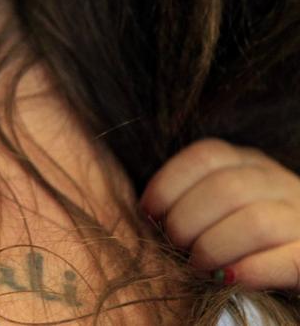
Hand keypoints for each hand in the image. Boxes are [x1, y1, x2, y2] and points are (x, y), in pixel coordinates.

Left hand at [141, 138, 299, 290]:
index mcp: (249, 164)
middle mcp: (279, 183)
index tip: (149, 213)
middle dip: (187, 220)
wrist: (294, 254)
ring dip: (215, 247)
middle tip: (175, 245)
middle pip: (226, 188)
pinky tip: (228, 278)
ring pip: (256, 222)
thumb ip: (191, 199)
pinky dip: (252, 270)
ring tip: (197, 266)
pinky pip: (288, 260)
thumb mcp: (219, 203)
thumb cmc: (239, 234)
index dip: (168, 184)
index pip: (206, 156)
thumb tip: (148, 214)